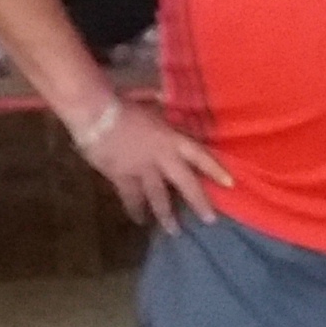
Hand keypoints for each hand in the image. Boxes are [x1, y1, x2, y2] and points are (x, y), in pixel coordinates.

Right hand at [79, 101, 231, 232]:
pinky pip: (131, 198)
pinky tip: (139, 220)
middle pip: (185, 184)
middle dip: (199, 203)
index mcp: (172, 139)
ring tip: (174, 231)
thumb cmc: (123, 104)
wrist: (95, 113)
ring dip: (166, 215)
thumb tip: (166, 95)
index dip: (216, 170)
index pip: (200, 156)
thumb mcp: (149, 101)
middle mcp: (162, 158)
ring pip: (158, 198)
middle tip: (209, 220)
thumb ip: (160, 104)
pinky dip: (135, 210)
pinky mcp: (121, 178)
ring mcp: (142, 170)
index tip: (230, 184)